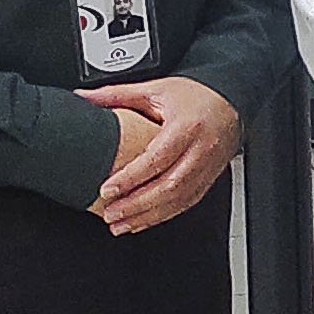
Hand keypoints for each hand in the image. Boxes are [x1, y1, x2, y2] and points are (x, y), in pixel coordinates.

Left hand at [89, 78, 236, 232]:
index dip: (131, 178)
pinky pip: (187, 203)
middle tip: (111, 214)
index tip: (107, 190)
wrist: (230, 102)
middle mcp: (201, 150)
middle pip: (169, 186)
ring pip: (179, 200)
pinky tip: (143, 222)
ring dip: (148, 216)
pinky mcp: (209, 178)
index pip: (157, 158)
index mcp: (187, 126)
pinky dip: (163, 215)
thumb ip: (118, 95)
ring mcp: (207, 167)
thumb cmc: (196, 96)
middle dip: (137, 205)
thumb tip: (83, 97)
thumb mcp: (156, 89)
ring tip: (121, 225)